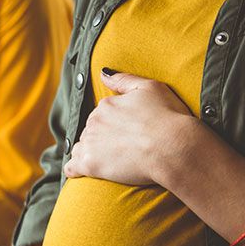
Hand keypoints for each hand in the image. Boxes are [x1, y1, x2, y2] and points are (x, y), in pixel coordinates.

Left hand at [64, 70, 195, 185]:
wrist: (173, 148)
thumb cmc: (167, 117)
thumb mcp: (150, 88)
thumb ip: (123, 79)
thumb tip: (102, 73)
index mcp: (106, 105)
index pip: (101, 115)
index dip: (113, 124)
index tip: (126, 133)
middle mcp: (94, 122)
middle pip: (91, 131)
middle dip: (101, 138)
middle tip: (121, 148)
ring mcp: (90, 143)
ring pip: (81, 148)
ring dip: (88, 153)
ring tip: (105, 161)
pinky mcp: (89, 164)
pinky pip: (72, 167)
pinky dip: (74, 169)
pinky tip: (79, 172)